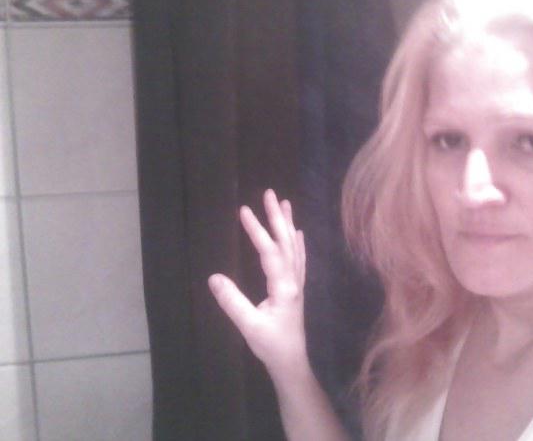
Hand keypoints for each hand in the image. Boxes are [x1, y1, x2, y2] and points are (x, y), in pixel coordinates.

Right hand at [209, 189, 307, 377]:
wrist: (291, 361)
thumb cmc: (271, 344)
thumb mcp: (248, 326)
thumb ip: (232, 302)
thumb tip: (213, 277)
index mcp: (284, 286)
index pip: (270, 251)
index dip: (257, 230)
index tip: (244, 210)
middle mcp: (294, 279)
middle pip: (286, 242)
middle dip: (277, 217)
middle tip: (270, 193)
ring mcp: (297, 282)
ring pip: (294, 247)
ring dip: (288, 224)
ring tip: (284, 203)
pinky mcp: (296, 288)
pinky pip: (298, 258)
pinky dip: (297, 242)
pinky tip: (298, 232)